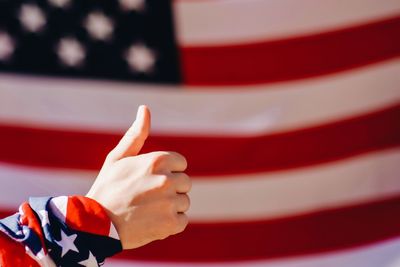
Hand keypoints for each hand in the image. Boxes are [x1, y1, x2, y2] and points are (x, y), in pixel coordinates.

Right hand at [86, 105, 191, 248]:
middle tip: (147, 197)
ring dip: (170, 207)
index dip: (167, 172)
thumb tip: (144, 108)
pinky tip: (152, 223)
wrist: (95, 226)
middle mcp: (167, 179)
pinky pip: (182, 221)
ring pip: (183, 202)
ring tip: (147, 211)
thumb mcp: (118, 157)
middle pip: (185, 183)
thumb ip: (136, 134)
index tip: (150, 180)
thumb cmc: (107, 188)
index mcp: (158, 160)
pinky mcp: (171, 223)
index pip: (181, 164)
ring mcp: (170, 202)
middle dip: (170, 189)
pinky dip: (170, 224)